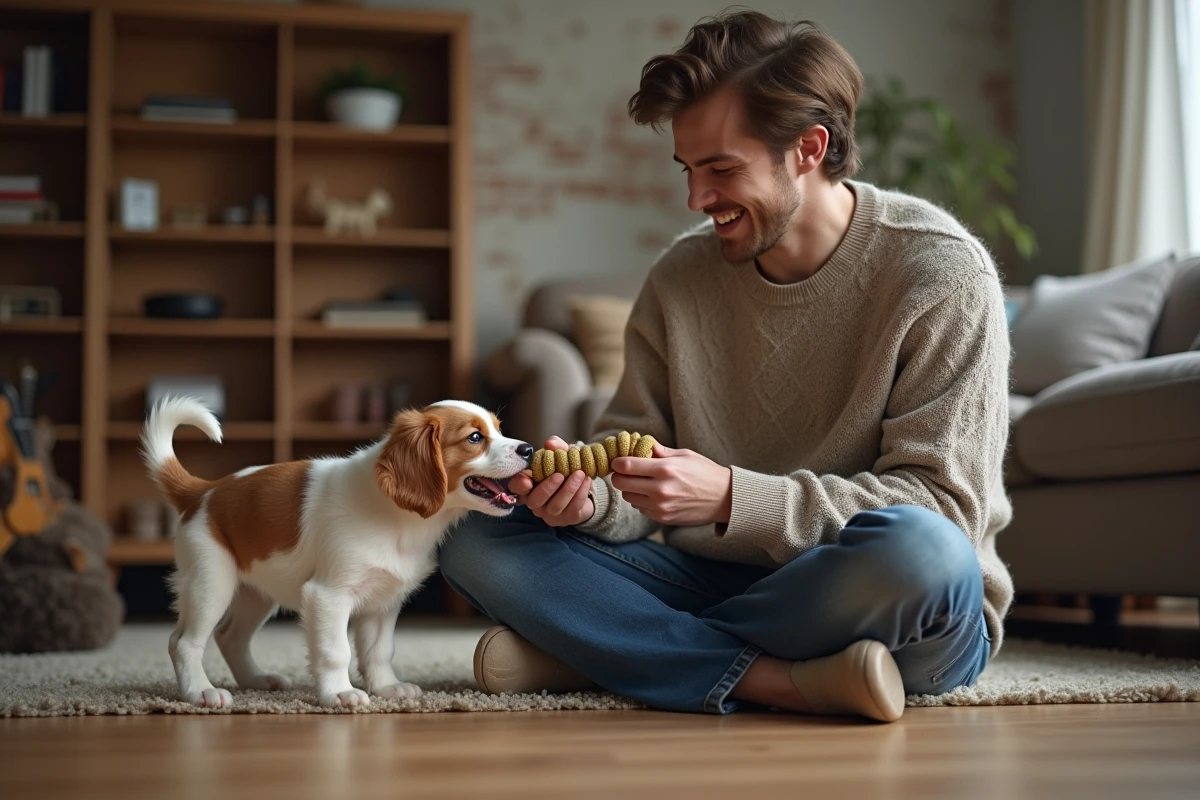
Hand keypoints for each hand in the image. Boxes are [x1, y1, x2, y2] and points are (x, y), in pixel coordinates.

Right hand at [509, 436, 594, 526]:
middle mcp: (536, 503)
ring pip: (555, 507)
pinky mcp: (567, 519)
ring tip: (580, 474)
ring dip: (568, 489)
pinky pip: (572, 509)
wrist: (585, 486)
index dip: (519, 485)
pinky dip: (581, 493)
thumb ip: (556, 447)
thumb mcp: (562, 455)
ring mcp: (551, 514)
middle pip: (535, 501)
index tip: (527, 480)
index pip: (516, 488)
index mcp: (529, 487)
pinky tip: (586, 481)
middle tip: (560, 475)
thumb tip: (551, 443)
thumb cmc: (567, 470)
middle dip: (548, 487)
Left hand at [610, 443, 731, 526]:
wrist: (724, 499)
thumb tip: (639, 442)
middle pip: (621, 483)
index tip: (619, 460)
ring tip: (643, 482)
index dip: (617, 462)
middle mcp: (660, 489)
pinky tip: (653, 494)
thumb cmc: (705, 472)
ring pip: (628, 497)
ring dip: (630, 488)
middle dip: (620, 475)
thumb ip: (659, 450)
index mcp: (665, 469)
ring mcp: (660, 506)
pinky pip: (640, 508)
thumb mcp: (685, 455)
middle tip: (626, 471)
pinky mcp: (662, 518)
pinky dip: (641, 500)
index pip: (626, 465)